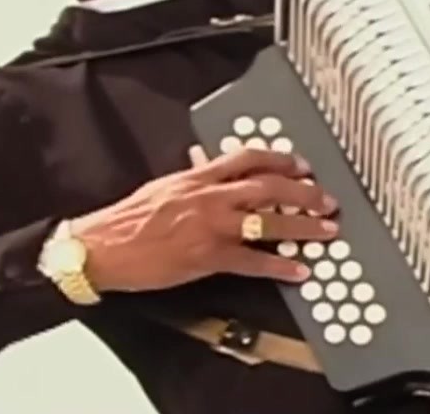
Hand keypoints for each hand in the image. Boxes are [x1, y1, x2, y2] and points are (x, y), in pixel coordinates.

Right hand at [70, 147, 338, 292]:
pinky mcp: (208, 257)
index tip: (302, 165)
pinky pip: (252, 262)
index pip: (249, 158)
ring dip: (302, 226)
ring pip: (268, 222)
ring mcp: (211, 227)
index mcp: (199, 177)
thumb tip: (207, 162)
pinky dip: (279, 267)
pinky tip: (298, 271)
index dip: (281, 159)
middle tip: (326, 199)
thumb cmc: (128, 219)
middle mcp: (210, 197)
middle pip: (269, 187)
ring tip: (325, 231)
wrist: (104, 247)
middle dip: (304, 192)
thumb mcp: (163, 186)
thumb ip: (192, 176)